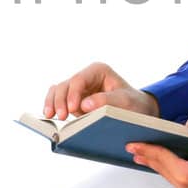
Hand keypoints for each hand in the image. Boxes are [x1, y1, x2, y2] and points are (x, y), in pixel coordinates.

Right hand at [42, 61, 158, 120]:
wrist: (138, 111)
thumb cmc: (134, 103)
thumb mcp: (125, 101)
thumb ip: (106, 101)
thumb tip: (84, 105)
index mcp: (98, 71)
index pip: (79, 80)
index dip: (73, 94)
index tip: (74, 109)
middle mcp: (86, 77)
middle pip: (66, 85)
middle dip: (60, 100)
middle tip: (61, 116)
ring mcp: (79, 89)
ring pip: (58, 91)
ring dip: (53, 103)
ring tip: (50, 116)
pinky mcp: (75, 100)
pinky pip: (58, 100)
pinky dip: (53, 106)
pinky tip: (50, 116)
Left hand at [126, 112, 187, 187]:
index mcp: (187, 176)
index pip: (160, 158)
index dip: (145, 148)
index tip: (131, 143)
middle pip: (163, 170)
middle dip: (149, 158)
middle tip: (133, 149)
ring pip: (173, 176)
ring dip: (161, 164)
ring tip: (149, 155)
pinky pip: (184, 179)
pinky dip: (175, 169)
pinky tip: (174, 161)